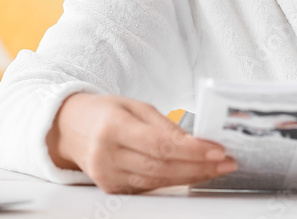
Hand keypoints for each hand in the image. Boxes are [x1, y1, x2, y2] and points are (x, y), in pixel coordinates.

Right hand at [46, 92, 237, 193]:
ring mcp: (108, 176)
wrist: (69, 129)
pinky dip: (174, 181)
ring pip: (158, 181)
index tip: (218, 150)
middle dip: (199, 167)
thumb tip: (197, 141)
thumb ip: (165, 125)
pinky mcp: (111, 188)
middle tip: (226, 162)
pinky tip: (194, 175)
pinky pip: (149, 187)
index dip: (192, 151)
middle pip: (162, 167)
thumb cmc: (105, 113)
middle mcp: (108, 156)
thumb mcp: (136, 107)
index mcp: (114, 128)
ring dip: (192, 176)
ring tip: (217, 169)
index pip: (160, 145)